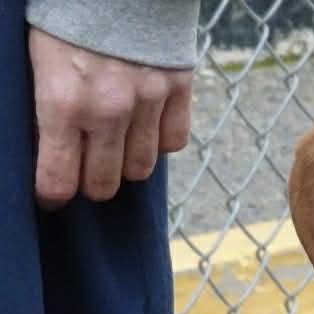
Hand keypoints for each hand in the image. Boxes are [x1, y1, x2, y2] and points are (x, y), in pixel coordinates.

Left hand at [28, 28, 192, 210]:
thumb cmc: (63, 6)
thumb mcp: (34, 51)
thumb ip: (43, 101)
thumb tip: (46, 145)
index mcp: (62, 100)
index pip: (58, 180)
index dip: (52, 193)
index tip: (50, 192)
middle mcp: (108, 109)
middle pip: (104, 184)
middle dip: (90, 183)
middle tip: (82, 168)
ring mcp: (148, 101)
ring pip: (141, 170)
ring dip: (124, 165)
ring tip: (113, 147)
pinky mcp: (178, 88)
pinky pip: (173, 142)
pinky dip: (159, 141)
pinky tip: (143, 125)